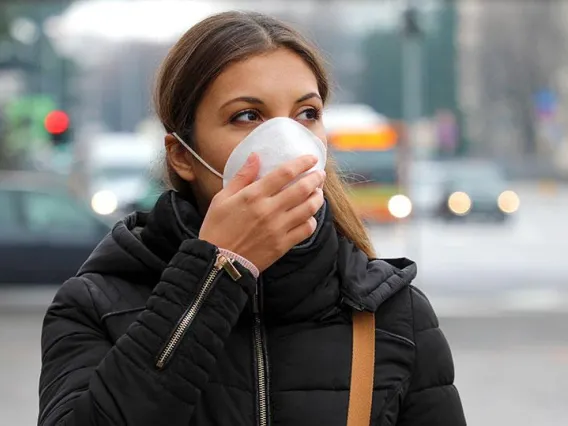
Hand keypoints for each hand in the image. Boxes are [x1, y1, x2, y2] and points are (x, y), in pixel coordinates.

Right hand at [199, 153, 325, 271]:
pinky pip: (306, 230)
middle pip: (302, 189)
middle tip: (320, 174)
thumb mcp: (221, 198)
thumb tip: (256, 156)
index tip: (311, 158)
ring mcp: (278, 228)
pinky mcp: (282, 245)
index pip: (285, 173)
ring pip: (308, 209)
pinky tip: (309, 216)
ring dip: (317, 198)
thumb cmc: (216, 228)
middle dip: (315, 179)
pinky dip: (312, 220)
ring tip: (318, 193)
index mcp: (253, 196)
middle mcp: (269, 210)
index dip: (302, 163)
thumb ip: (242, 176)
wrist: (217, 262)